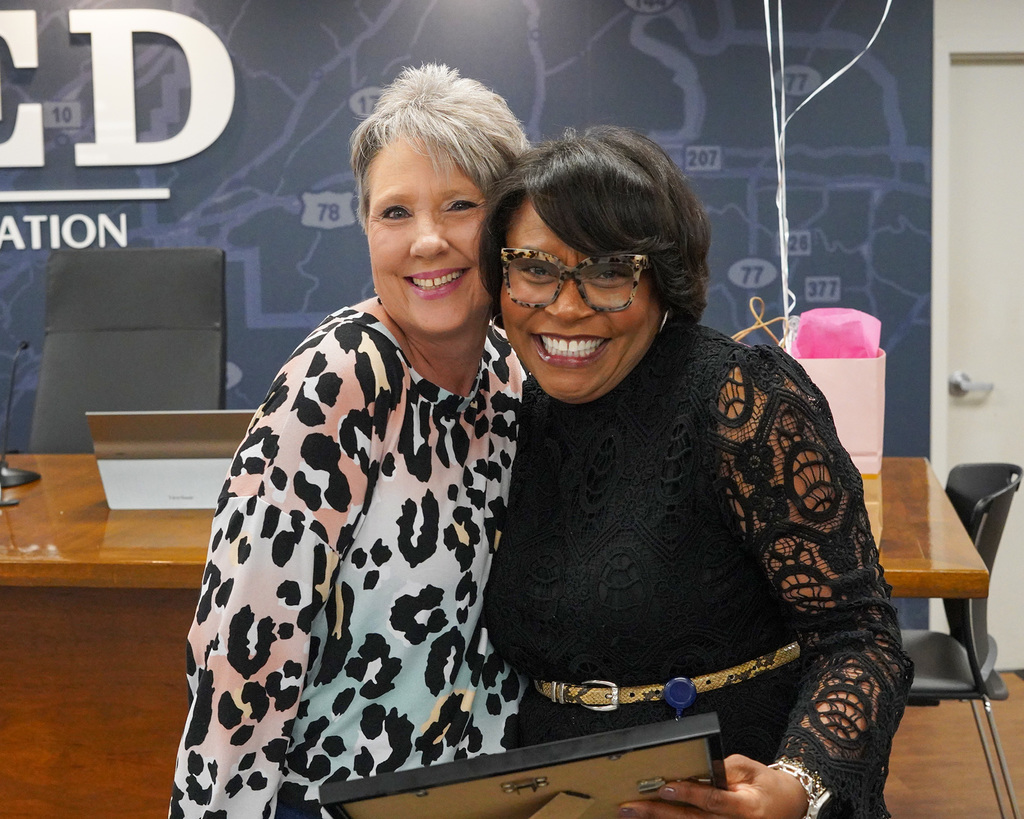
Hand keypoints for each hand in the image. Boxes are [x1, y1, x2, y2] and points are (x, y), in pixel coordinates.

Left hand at [618, 754, 808, 818]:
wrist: (787, 806)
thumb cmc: (767, 786)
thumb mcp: (749, 768)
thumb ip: (721, 769)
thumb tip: (692, 770)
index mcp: (746, 808)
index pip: (712, 800)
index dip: (688, 793)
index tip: (665, 786)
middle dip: (658, 812)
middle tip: (632, 805)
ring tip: (633, 814)